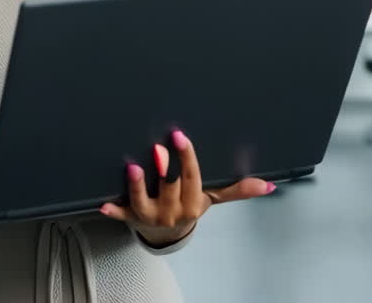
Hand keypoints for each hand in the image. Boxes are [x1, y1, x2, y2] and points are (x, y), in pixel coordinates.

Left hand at [101, 130, 274, 246]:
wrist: (168, 233)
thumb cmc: (189, 205)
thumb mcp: (212, 197)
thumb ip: (237, 189)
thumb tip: (268, 185)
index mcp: (192, 203)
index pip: (191, 178)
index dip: (186, 158)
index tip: (180, 137)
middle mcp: (171, 211)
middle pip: (168, 188)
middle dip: (164, 170)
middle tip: (159, 147)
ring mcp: (149, 215)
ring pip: (142, 201)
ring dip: (137, 186)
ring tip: (132, 167)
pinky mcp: (130, 217)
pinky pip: (121, 215)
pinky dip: (113, 210)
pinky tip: (103, 202)